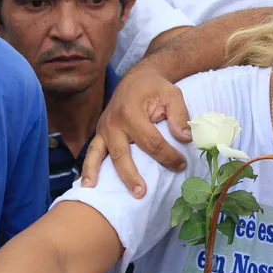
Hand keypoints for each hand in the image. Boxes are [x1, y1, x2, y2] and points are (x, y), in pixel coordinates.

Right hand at [81, 65, 191, 197]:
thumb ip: (180, 115)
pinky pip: (92, 152)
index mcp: (131, 112)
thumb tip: (185, 138)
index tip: (181, 165)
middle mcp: (113, 122)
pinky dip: (88, 167)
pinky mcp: (100, 134)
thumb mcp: (172, 95)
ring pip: (98, 154)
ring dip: (96, 173)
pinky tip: (86, 184)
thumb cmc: (155, 88)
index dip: (168, 156)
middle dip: (131, 175)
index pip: (151, 142)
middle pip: (122, 154)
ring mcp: (103, 129)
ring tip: (93, 191)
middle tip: (142, 193)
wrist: (136, 79)